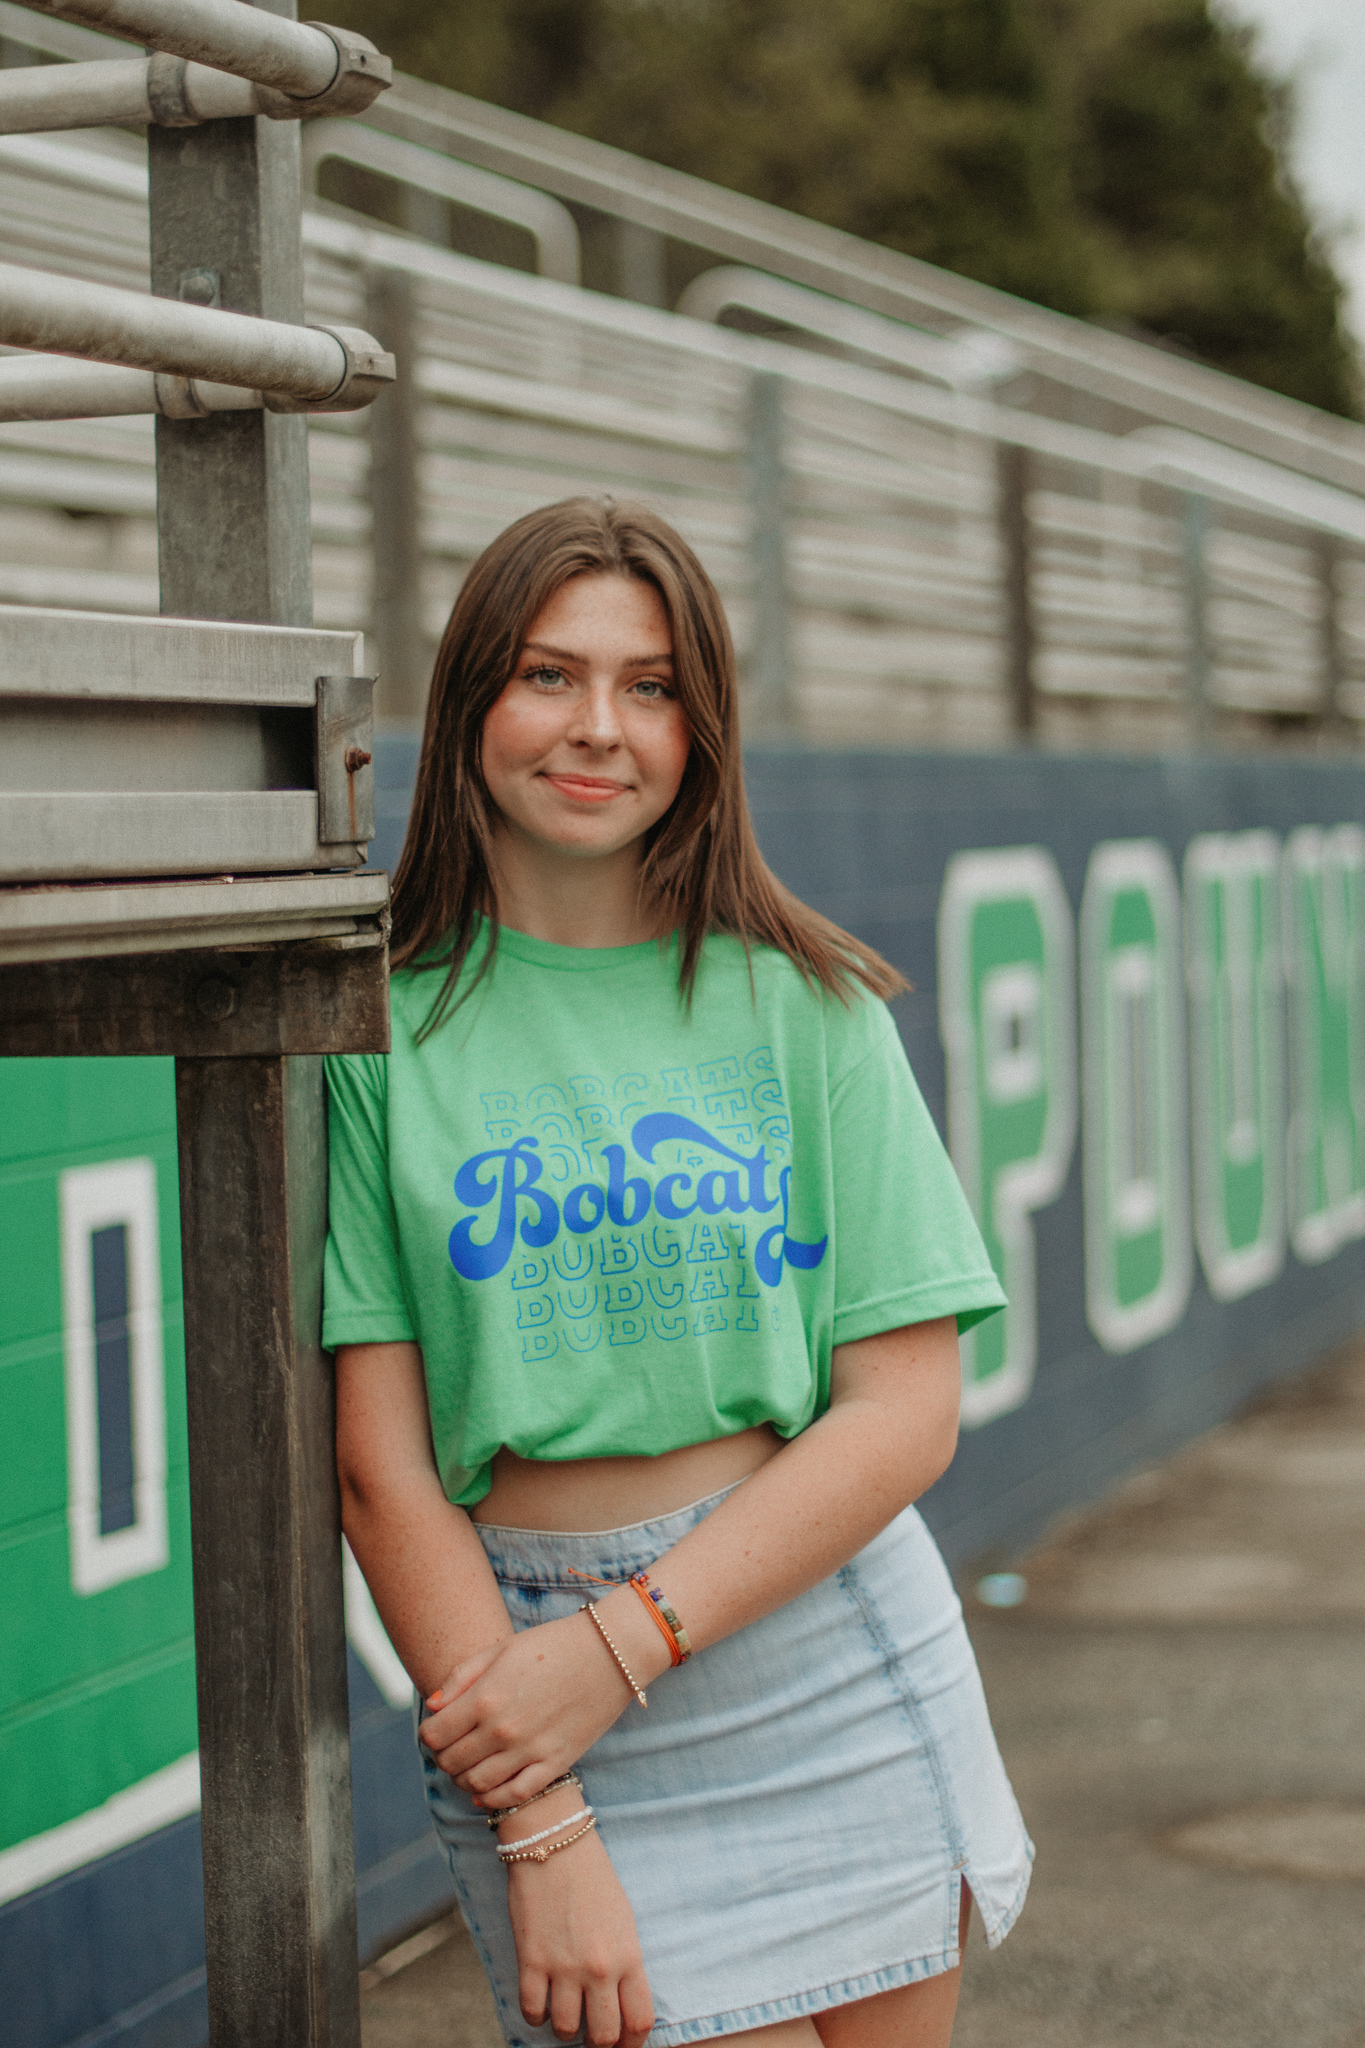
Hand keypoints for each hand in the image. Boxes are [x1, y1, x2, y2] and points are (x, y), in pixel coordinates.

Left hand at [419, 1598, 664, 1807]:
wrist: (610, 1653)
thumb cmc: (553, 1644)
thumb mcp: (502, 1648)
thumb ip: (461, 1677)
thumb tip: (432, 1706)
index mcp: (485, 1697)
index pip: (434, 1734)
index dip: (429, 1733)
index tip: (436, 1729)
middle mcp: (502, 1730)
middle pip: (451, 1762)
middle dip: (443, 1757)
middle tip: (450, 1747)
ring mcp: (529, 1751)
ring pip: (477, 1785)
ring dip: (462, 1780)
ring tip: (466, 1767)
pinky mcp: (555, 1764)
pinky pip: (514, 1796)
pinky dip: (492, 1800)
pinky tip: (485, 1792)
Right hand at [508, 1827, 653, 2047]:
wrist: (555, 1843)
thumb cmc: (593, 1877)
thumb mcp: (623, 1920)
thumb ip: (625, 1963)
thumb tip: (620, 2001)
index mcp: (628, 1955)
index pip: (639, 2021)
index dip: (632, 2044)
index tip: (623, 2045)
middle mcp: (599, 1968)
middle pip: (604, 2035)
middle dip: (598, 2042)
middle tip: (590, 2033)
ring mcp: (563, 1967)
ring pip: (565, 2030)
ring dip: (564, 2028)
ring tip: (563, 2011)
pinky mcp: (531, 1961)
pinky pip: (532, 2012)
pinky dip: (536, 2015)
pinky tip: (540, 2001)